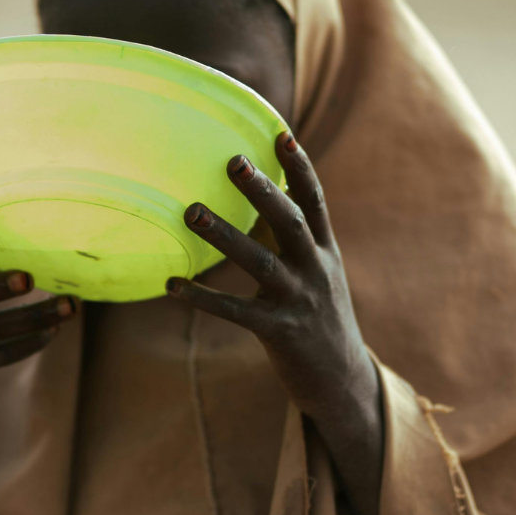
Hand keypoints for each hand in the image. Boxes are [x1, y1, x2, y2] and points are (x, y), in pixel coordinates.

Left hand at [166, 131, 384, 514]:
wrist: (342, 381)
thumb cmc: (320, 319)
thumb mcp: (319, 274)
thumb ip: (296, 240)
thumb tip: (265, 196)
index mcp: (326, 252)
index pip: (315, 200)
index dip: (298, 167)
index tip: (280, 133)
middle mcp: (316, 270)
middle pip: (291, 222)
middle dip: (263, 191)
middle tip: (233, 162)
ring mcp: (300, 301)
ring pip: (260, 262)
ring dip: (224, 235)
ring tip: (190, 211)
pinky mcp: (280, 332)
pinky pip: (235, 311)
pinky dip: (202, 297)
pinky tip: (172, 283)